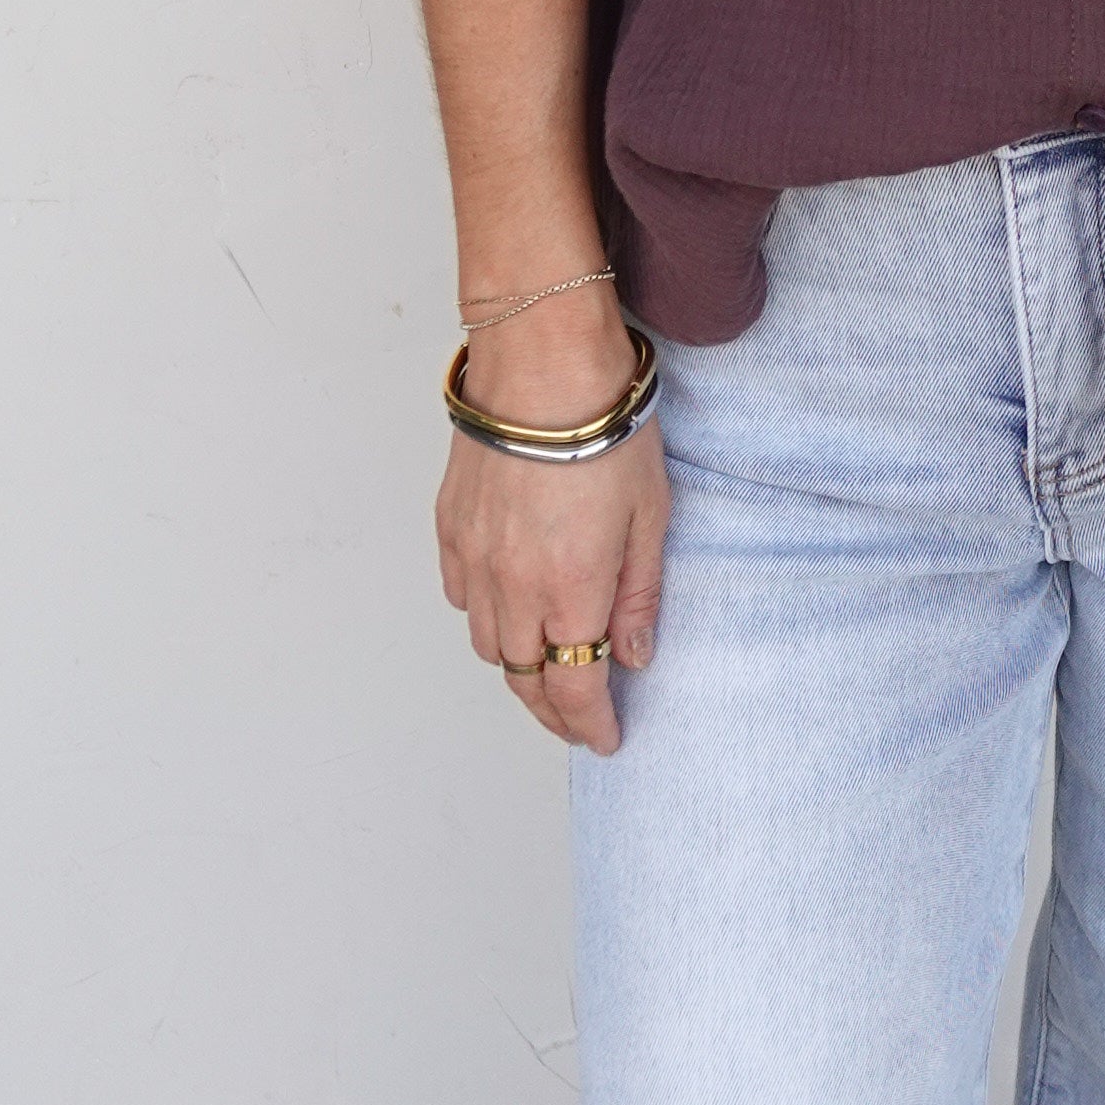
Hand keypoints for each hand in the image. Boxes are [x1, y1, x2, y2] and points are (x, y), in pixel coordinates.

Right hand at [436, 304, 670, 756]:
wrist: (542, 365)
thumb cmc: (606, 430)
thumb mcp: (652, 517)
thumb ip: (639, 595)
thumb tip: (634, 655)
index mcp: (571, 591)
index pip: (574, 690)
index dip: (590, 725)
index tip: (605, 738)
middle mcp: (514, 587)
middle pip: (525, 679)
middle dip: (554, 709)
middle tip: (578, 718)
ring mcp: (476, 559)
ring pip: (488, 645)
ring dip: (519, 665)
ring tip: (547, 663)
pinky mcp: (451, 528)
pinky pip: (462, 598)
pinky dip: (485, 617)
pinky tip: (510, 607)